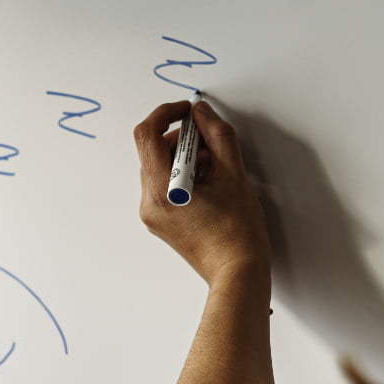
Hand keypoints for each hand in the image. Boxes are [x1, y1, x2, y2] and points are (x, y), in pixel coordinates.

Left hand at [134, 99, 271, 285]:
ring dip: (184, 158)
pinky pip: (164, 187)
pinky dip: (183, 176)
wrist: (237, 272)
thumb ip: (218, 135)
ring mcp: (153, 215)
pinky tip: (209, 184)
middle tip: (210, 143)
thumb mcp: (234, 174)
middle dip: (181, 139)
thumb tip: (202, 113)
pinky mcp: (161, 222)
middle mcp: (149, 203)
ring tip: (214, 168)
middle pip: (153, 151)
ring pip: (159, 168)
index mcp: (161, 190)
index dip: (166, 113)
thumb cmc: (237, 233)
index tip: (187, 111)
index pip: (146, 135)